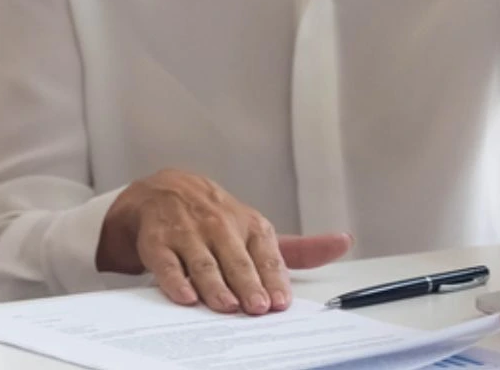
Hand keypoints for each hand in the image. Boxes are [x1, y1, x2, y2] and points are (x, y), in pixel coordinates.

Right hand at [97, 168, 353, 314]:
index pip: (265, 253)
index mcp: (248, 224)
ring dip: (215, 285)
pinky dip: (175, 281)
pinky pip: (166, 263)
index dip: (273, 279)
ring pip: (203, 262)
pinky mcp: (157, 242)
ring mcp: (186, 232)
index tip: (279, 303)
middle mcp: (219, 225)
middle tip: (257, 307)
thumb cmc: (215, 218)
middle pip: (236, 258)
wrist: (162, 192)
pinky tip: (185, 296)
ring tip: (227, 306)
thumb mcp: (255, 228)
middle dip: (247, 283)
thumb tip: (342, 243)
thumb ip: (297, 248)